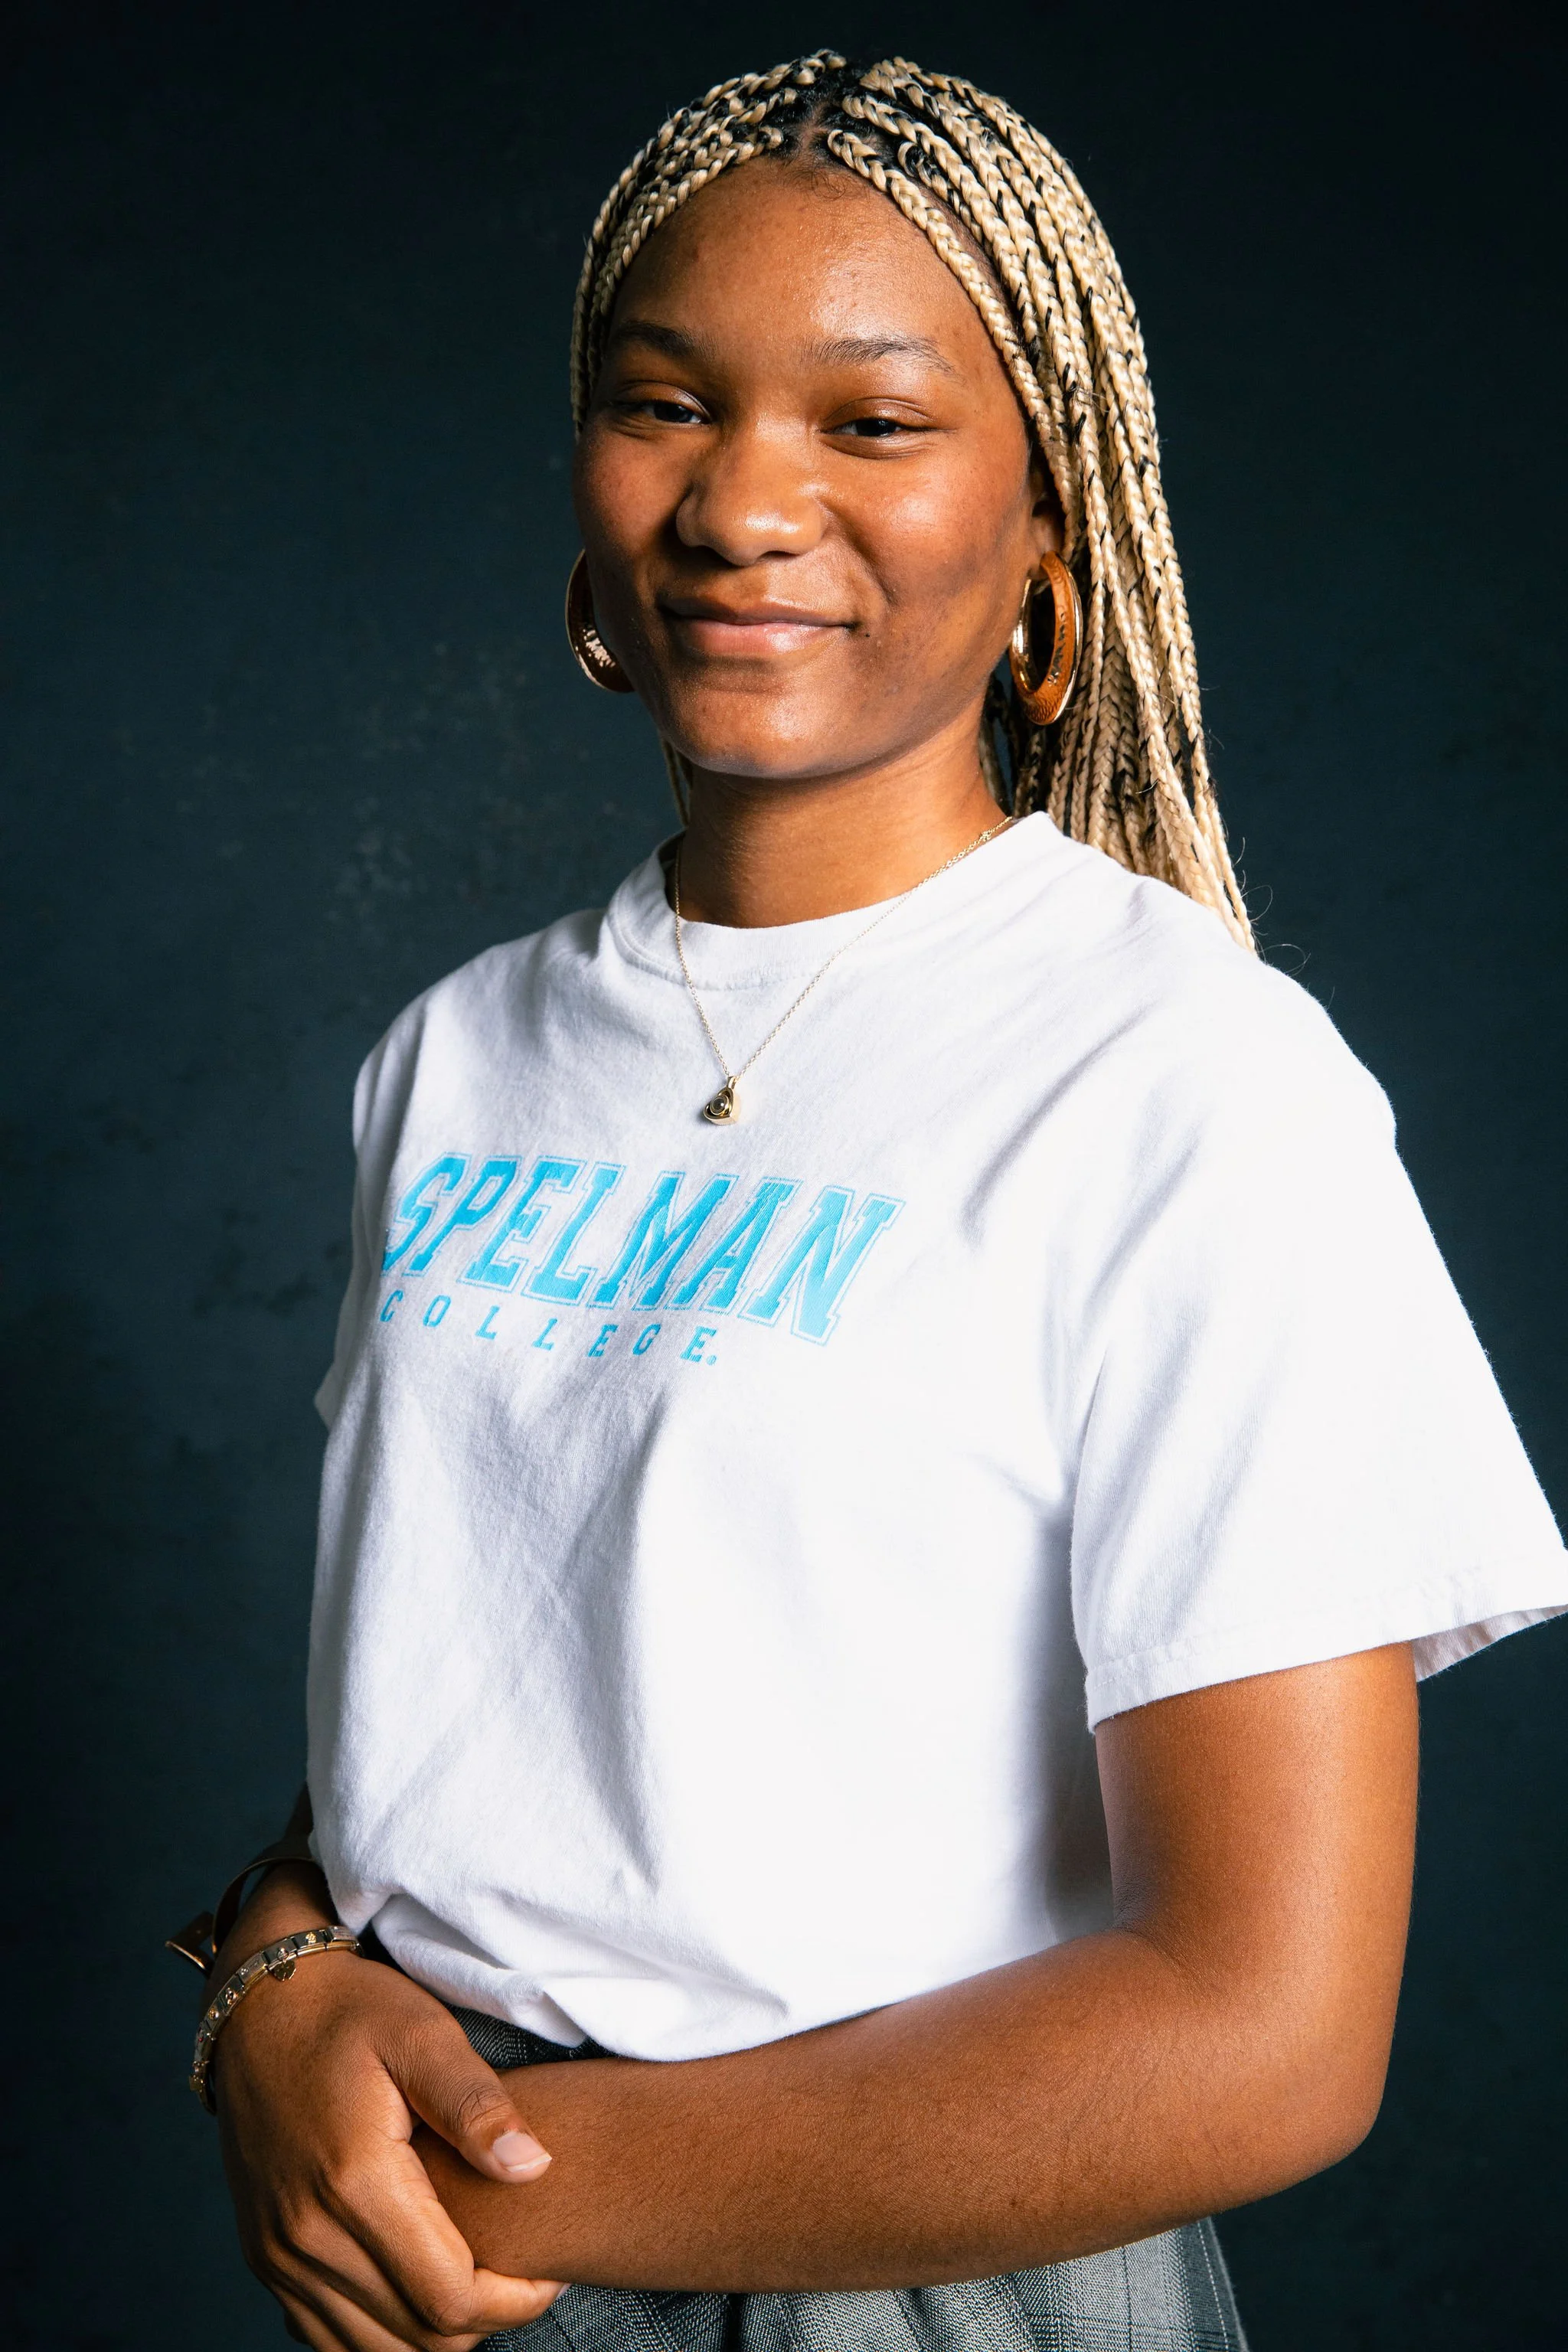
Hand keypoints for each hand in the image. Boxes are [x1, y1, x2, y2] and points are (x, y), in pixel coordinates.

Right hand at [212, 1869, 564, 2350]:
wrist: (259, 2004)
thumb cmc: (351, 2011)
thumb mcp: (424, 2034)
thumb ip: (478, 2106)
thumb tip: (534, 2168)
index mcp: (355, 2182)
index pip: (449, 2299)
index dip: (515, 2301)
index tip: (550, 2273)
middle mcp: (306, 2235)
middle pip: (418, 2341)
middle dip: (485, 2321)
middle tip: (521, 2275)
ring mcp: (277, 2255)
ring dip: (434, 2333)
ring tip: (476, 2276)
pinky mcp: (265, 2258)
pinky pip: (328, 2336)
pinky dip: (382, 2330)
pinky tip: (416, 2279)